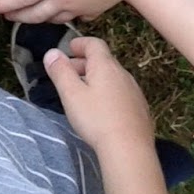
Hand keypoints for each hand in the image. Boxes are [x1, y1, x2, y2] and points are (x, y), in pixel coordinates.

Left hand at [0, 0, 138, 22]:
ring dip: (40, 19)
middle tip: (9, 16)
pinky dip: (68, 17)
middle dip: (19, 16)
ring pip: (53, 19)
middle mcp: (60, 0)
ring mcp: (77, 8)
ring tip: (34, 17)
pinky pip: (77, 17)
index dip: (6, 3)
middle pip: (34, 14)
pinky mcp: (94, 10)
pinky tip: (70, 14)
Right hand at [42, 36, 156, 154]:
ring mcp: (134, 92)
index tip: (69, 48)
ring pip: (113, 78)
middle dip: (85, 63)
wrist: (129, 149)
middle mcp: (123, 74)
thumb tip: (52, 52)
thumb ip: (60, 71)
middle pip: (104, 61)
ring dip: (98, 79)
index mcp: (106, 66)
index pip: (94, 44)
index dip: (81, 43)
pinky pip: (122, 93)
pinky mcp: (141, 109)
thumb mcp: (71, 94)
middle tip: (70, 73)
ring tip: (84, 92)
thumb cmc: (96, 119)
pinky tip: (103, 110)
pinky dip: (109, 93)